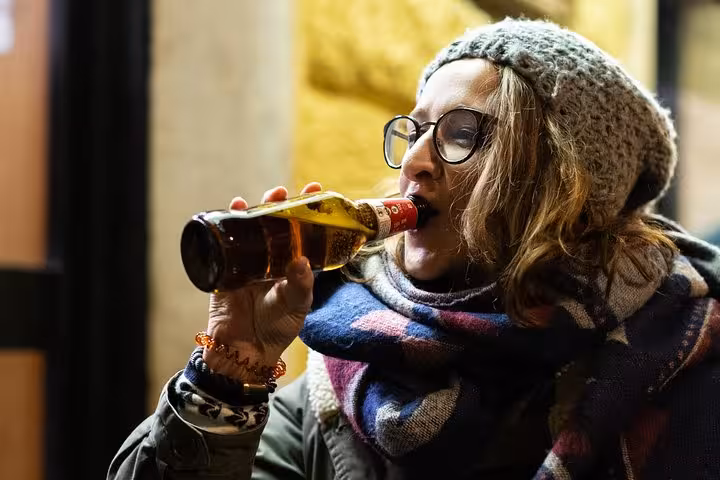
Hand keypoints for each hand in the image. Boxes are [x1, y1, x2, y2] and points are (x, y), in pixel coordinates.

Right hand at [202, 182, 322, 380]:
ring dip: (257, 209)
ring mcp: (248, 262)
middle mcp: (272, 260)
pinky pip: (228, 241)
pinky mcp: (227, 267)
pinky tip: (235, 207)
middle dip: (280, 204)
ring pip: (253, 229)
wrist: (244, 351)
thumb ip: (300, 284)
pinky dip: (230, 222)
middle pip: (276, 225)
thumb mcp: (296, 305)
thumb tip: (302, 259)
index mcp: (292, 267)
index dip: (308, 212)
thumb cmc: (276, 329)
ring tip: (267, 195)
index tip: (315, 191)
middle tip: (284, 192)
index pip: (302, 233)